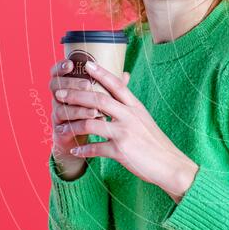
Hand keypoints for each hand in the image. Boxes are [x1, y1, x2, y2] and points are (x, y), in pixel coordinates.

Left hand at [53, 61, 198, 202]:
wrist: (169, 164)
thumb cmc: (155, 142)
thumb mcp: (144, 119)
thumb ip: (130, 105)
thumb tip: (123, 86)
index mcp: (136, 107)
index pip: (117, 85)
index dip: (102, 73)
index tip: (87, 65)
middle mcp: (130, 116)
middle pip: (99, 100)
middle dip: (76, 95)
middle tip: (59, 93)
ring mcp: (125, 133)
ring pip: (92, 123)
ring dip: (73, 125)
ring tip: (60, 128)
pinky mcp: (121, 151)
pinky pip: (96, 148)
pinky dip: (83, 150)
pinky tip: (75, 151)